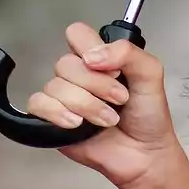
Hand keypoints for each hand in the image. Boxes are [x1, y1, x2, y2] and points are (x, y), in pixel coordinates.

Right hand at [26, 20, 186, 188]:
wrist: (145, 154)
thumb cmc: (148, 116)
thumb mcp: (150, 74)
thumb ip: (128, 52)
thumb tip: (94, 55)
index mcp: (98, 58)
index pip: (77, 34)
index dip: (90, 48)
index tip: (112, 69)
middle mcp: (78, 75)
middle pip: (65, 63)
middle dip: (96, 85)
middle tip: (119, 99)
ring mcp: (64, 97)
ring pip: (54, 86)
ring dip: (85, 105)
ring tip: (107, 119)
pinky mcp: (52, 119)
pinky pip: (38, 104)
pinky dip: (58, 113)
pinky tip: (77, 123)